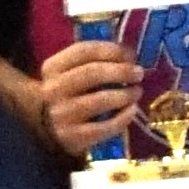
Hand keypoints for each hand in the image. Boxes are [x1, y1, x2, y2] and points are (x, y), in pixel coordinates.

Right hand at [26, 37, 141, 157]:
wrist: (49, 131)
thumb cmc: (67, 95)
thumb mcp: (69, 73)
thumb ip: (92, 61)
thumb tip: (129, 56)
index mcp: (52, 68)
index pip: (83, 51)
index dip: (111, 50)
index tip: (130, 55)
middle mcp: (54, 90)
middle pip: (93, 73)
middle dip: (121, 71)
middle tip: (138, 73)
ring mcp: (63, 115)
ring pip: (100, 99)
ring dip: (125, 94)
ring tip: (136, 91)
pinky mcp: (73, 137)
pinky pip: (104, 126)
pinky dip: (123, 117)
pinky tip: (132, 110)